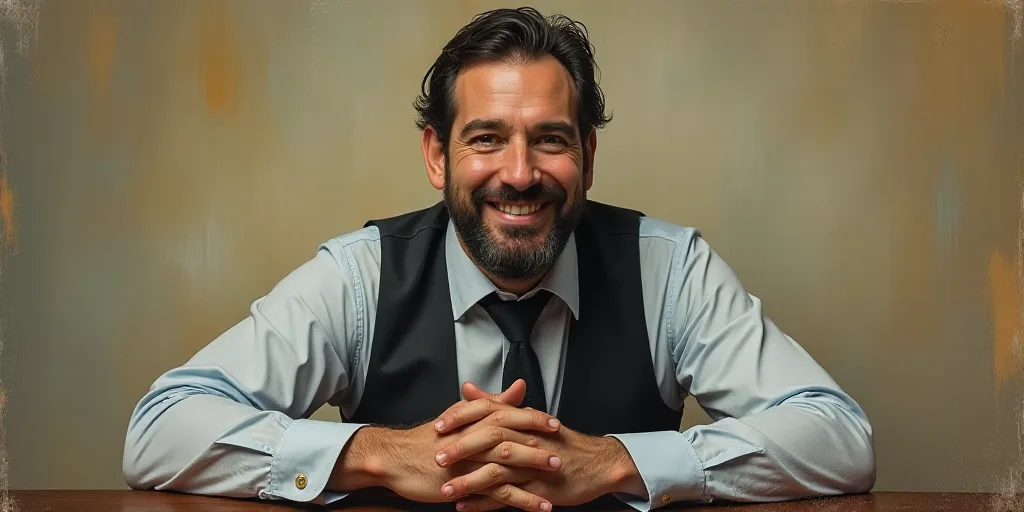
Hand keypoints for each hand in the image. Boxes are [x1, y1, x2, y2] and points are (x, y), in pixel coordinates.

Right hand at [331, 380, 560, 510]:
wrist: (395, 459)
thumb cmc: (427, 439)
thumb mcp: (459, 416)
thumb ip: (490, 402)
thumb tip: (516, 387)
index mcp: (472, 417)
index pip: (508, 414)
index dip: (533, 418)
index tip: (554, 423)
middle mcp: (473, 435)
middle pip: (512, 436)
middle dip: (539, 442)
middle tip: (563, 449)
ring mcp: (469, 460)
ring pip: (508, 463)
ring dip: (534, 469)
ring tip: (556, 475)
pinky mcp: (465, 483)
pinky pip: (499, 492)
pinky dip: (522, 499)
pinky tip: (539, 506)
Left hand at [434, 383, 647, 510]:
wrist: (596, 464)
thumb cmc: (559, 441)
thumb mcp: (528, 418)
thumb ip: (495, 404)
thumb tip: (467, 388)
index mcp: (522, 420)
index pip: (488, 412)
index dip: (462, 418)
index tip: (438, 426)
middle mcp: (527, 439)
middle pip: (490, 440)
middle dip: (461, 449)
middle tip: (437, 458)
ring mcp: (533, 466)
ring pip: (497, 471)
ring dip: (469, 482)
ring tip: (445, 490)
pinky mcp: (538, 490)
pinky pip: (507, 498)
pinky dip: (484, 504)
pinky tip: (465, 508)